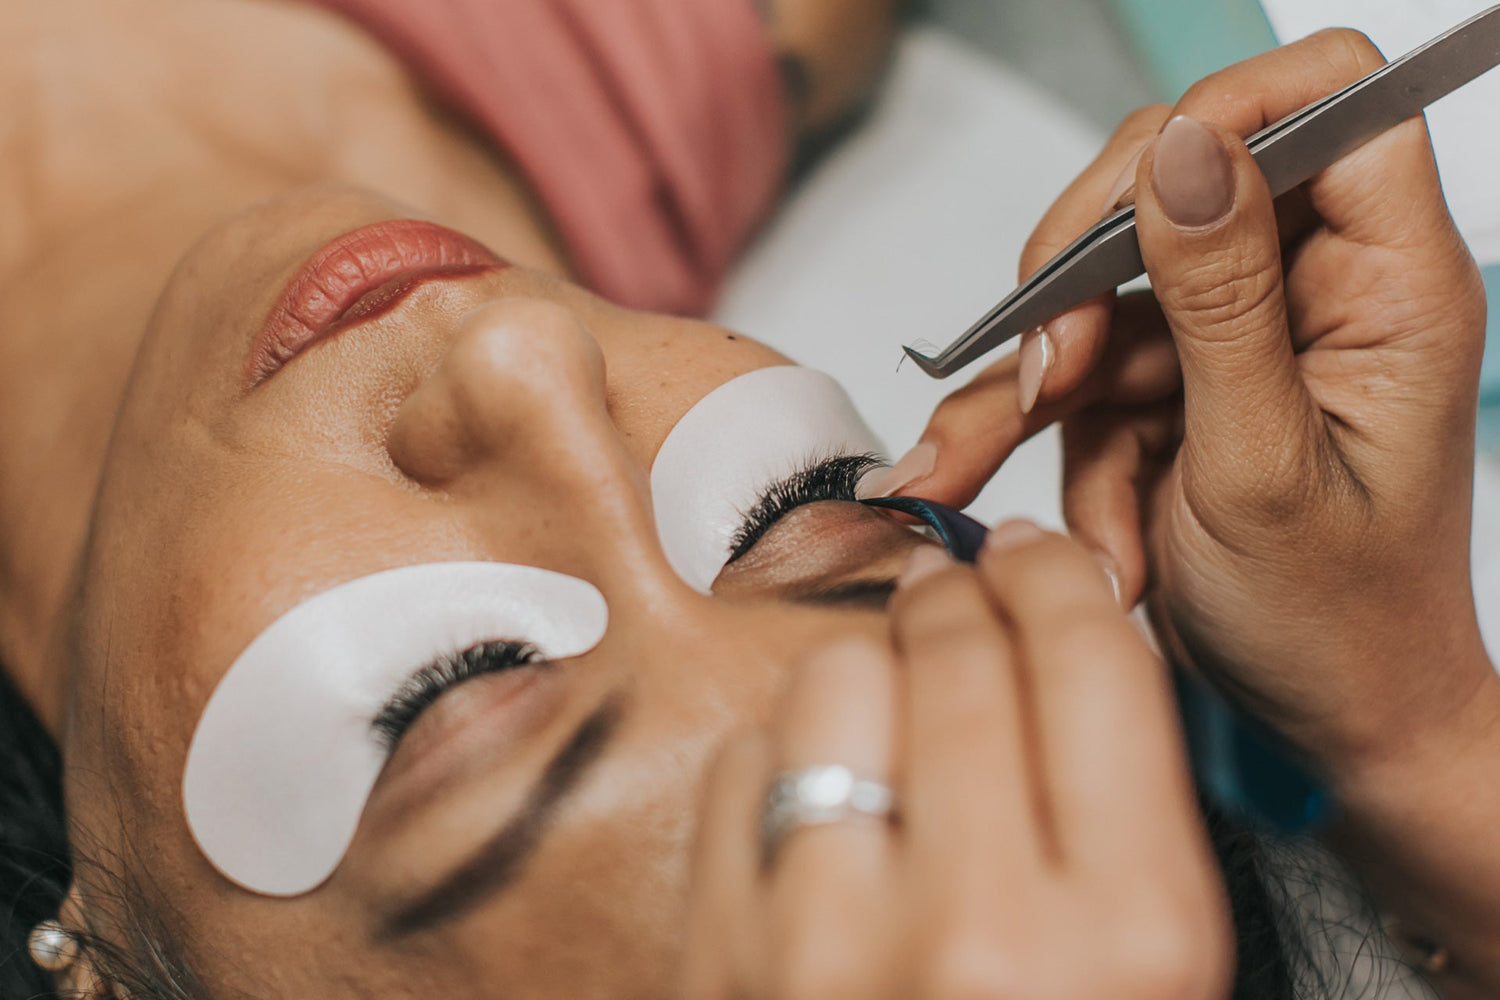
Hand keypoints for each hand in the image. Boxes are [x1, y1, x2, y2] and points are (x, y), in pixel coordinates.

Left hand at [679, 529, 1230, 999]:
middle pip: (956, 650)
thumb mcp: (1147, 977)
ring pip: (833, 680)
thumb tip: (1060, 644)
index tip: (1038, 560)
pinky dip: (779, 758)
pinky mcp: (714, 961)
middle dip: (962, 593)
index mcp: (1127, 946)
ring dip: (868, 670)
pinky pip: (739, 766)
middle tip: (963, 590)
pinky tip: (816, 808)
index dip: (1060, 582)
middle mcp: (975, 937)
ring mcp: (823, 949)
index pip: (1090, 665)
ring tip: (891, 717)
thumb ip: (1121, 821)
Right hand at [893, 31, 1495, 768]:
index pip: (1331, 103)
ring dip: (1033, 397)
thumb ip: (1222, 302)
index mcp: (1388, 286)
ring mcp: (1234, 340)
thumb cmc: (1338, 621)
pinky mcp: (1174, 388)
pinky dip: (1037, 449)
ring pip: (1097, 299)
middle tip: (1045, 372)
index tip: (1137, 194)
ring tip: (971, 475)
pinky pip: (1075, 380)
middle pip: (1172, 188)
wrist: (1327, 724)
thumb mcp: (1263, 465)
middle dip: (1081, 282)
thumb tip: (1185, 151)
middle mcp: (1311, 291)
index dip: (1232, 113)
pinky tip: (1039, 515)